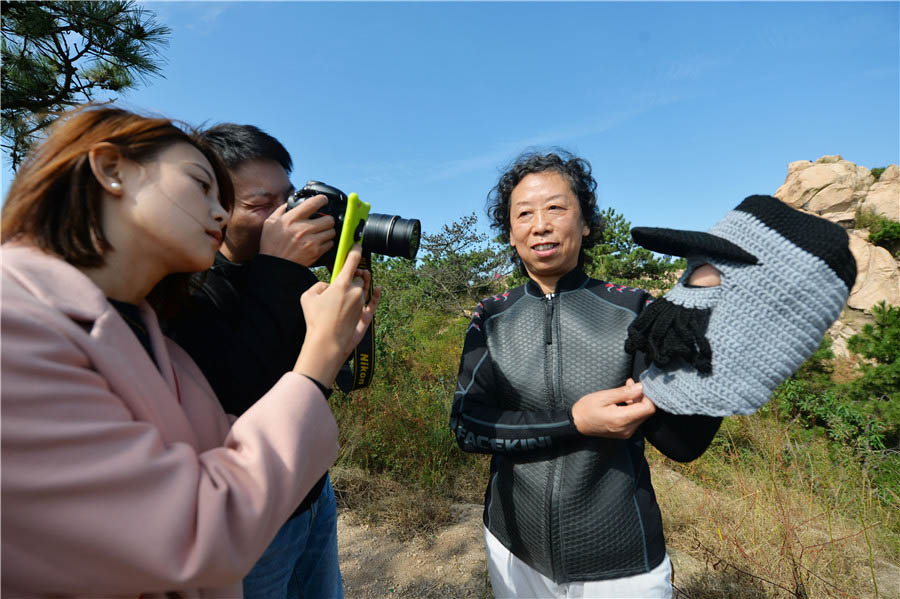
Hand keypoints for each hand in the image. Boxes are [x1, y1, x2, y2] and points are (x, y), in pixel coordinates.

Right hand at [259, 194, 335, 265]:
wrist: (275, 266)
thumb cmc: (271, 244)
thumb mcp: (271, 223)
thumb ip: (282, 210)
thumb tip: (292, 202)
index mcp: (292, 219)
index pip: (313, 203)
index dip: (322, 199)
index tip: (323, 200)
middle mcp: (303, 229)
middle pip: (329, 219)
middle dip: (327, 219)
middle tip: (323, 221)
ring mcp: (311, 241)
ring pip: (331, 231)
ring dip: (328, 231)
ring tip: (320, 233)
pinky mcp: (316, 252)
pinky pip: (330, 244)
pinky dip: (327, 242)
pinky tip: (318, 242)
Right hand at [293, 244, 380, 386]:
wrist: (327, 342)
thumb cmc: (316, 320)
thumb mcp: (308, 297)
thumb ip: (318, 286)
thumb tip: (328, 288)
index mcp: (342, 284)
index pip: (352, 261)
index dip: (355, 250)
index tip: (357, 244)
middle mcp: (355, 291)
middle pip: (359, 277)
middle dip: (353, 276)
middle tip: (344, 280)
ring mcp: (361, 303)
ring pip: (363, 289)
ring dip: (357, 287)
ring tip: (349, 290)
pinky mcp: (364, 315)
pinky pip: (373, 302)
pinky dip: (376, 294)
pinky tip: (378, 289)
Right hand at [571, 379, 656, 437]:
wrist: (577, 423)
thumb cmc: (587, 408)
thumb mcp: (604, 396)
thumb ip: (624, 392)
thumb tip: (641, 387)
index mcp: (622, 419)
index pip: (648, 408)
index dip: (648, 396)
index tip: (640, 386)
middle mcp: (627, 429)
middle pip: (646, 412)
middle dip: (642, 397)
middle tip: (631, 384)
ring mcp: (627, 433)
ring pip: (642, 415)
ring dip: (637, 402)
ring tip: (627, 389)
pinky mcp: (625, 433)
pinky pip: (635, 419)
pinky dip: (633, 408)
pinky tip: (625, 399)